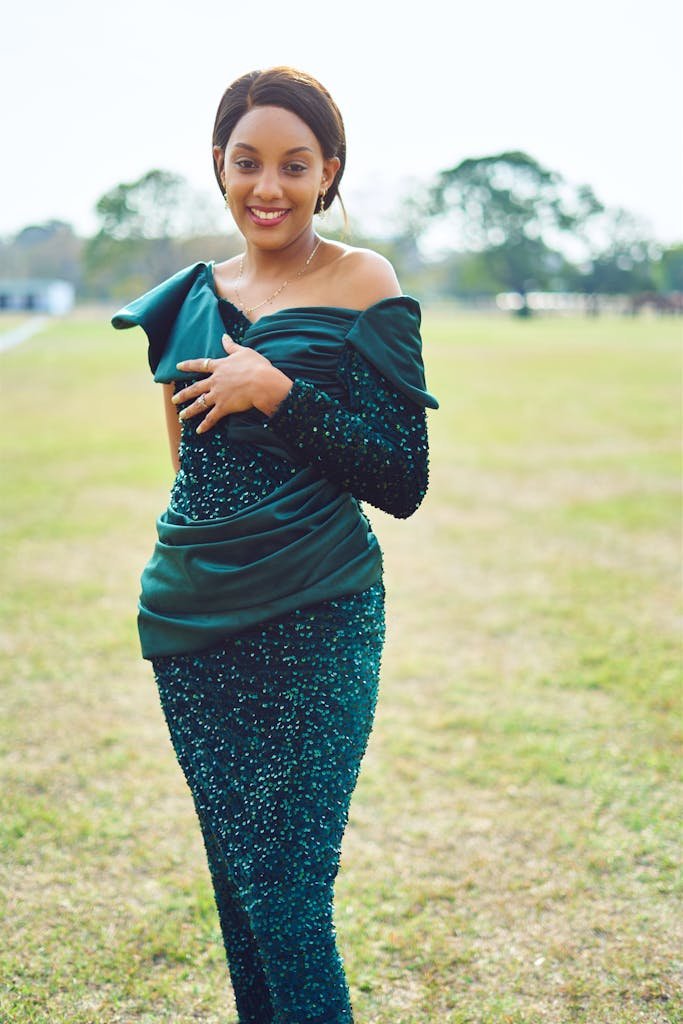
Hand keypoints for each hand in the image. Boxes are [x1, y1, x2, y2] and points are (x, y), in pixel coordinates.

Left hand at [173, 335, 291, 432]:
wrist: (262, 382)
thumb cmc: (256, 366)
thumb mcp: (244, 352)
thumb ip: (231, 346)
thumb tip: (224, 336)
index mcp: (219, 367)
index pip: (200, 365)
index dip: (188, 365)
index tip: (178, 366)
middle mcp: (215, 381)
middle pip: (195, 388)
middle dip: (183, 394)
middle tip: (174, 399)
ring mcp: (218, 395)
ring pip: (199, 403)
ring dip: (189, 410)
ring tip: (181, 416)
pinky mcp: (224, 407)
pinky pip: (212, 417)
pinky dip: (205, 425)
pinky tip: (198, 431)